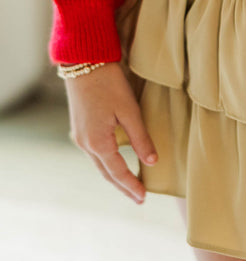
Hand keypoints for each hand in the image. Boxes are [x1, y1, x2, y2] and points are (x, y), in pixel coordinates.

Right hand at [62, 61, 157, 203]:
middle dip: (122, 186)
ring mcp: (79, 136)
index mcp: (98, 142)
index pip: (118, 172)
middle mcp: (85, 143)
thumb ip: (141, 138)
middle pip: (106, 173)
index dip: (131, 186)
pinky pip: (94, 152)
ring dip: (114, 175)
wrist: (83, 62)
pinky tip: (114, 161)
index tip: (144, 198)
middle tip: (138, 198)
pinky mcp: (79, 127)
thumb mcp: (129, 110)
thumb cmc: (108, 83)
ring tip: (129, 184)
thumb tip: (152, 162)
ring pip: (99, 163)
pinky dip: (106, 162)